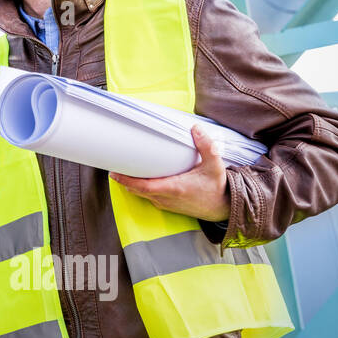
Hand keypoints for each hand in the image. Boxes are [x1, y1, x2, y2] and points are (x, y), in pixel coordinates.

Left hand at [109, 125, 229, 222]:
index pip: (144, 186)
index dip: (127, 181)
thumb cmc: (217, 187)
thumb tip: (195, 129)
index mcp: (175, 188)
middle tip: (113, 167)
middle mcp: (167, 198)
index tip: (115, 173)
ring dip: (130, 184)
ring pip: (141, 194)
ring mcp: (166, 204)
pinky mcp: (167, 206)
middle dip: (124, 180)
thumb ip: (205, 146)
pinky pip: (148, 197)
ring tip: (122, 170)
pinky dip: (139, 188)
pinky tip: (137, 178)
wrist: (223, 208)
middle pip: (137, 190)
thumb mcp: (214, 165)